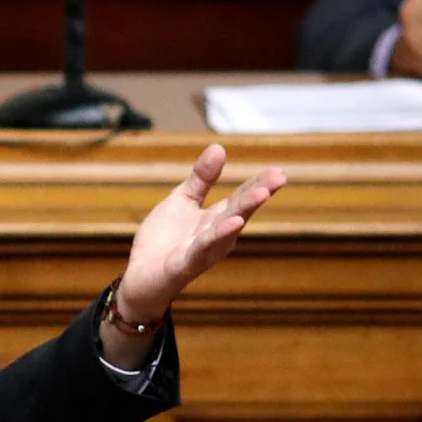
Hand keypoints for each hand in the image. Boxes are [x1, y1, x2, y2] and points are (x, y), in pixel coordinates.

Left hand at [111, 144, 285, 331]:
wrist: (141, 275)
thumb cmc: (164, 240)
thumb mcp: (182, 200)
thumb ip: (201, 178)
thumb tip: (219, 146)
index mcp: (216, 219)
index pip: (241, 198)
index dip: (259, 184)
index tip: (278, 171)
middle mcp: (217, 235)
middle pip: (240, 210)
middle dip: (259, 193)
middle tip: (280, 177)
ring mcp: (204, 250)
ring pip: (227, 228)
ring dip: (245, 210)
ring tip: (262, 193)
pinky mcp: (186, 263)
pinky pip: (204, 247)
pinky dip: (219, 235)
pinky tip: (234, 223)